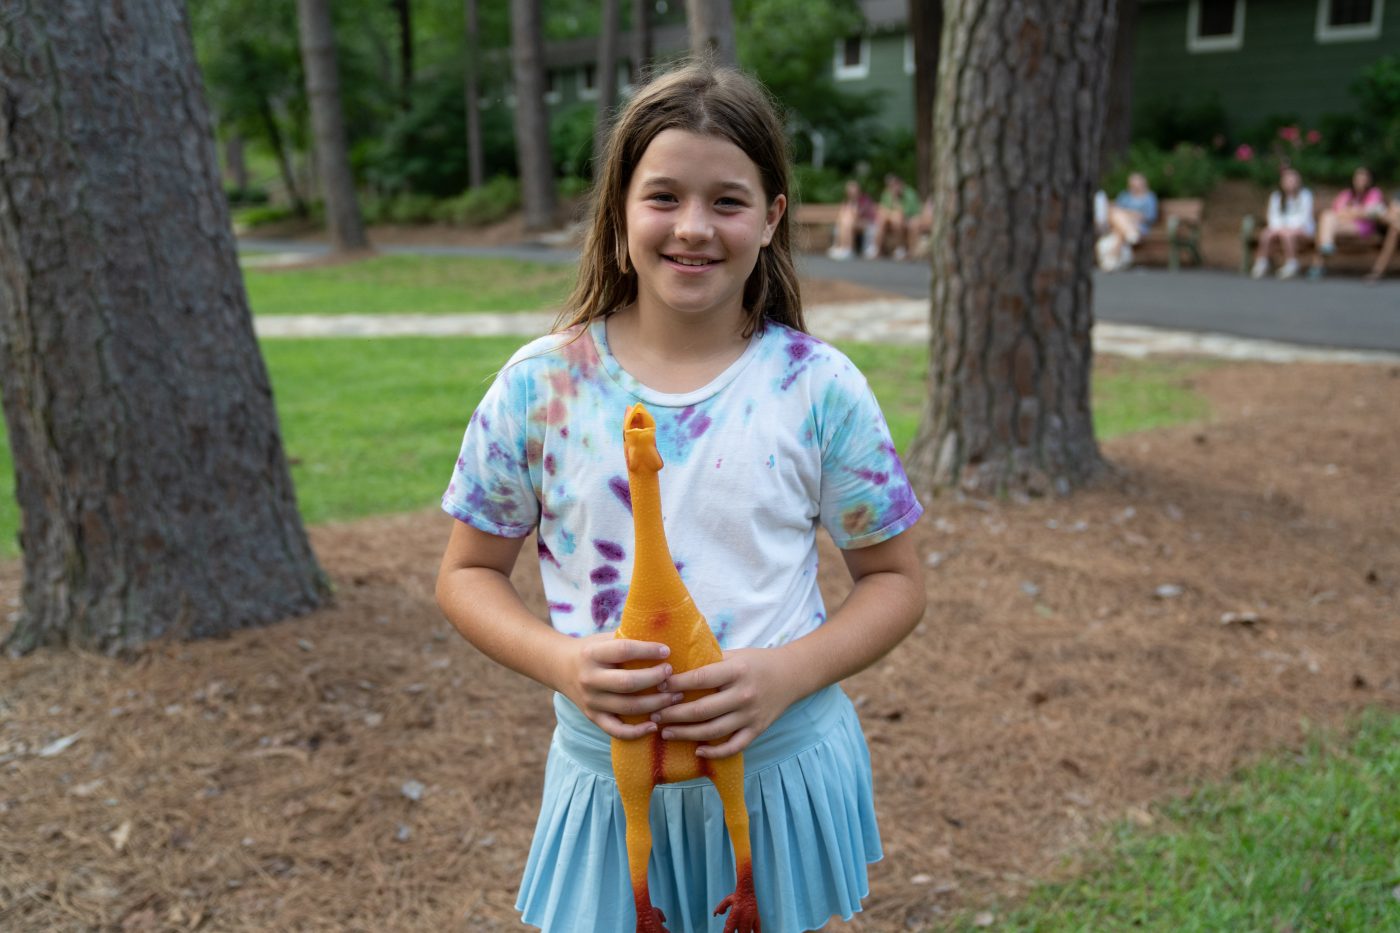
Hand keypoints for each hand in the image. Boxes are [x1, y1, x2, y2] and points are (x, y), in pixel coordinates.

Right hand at [556, 635, 682, 739]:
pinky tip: (654, 726)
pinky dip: (636, 732)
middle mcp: (590, 678)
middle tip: (672, 674)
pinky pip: (616, 730)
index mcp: (593, 654)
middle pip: (628, 682)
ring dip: (656, 704)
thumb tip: (664, 633)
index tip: (667, 651)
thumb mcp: (604, 638)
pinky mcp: (593, 717)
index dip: (648, 651)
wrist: (560, 667)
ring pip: (627, 707)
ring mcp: (591, 701)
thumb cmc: (592, 650)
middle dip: (655, 679)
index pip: (624, 650)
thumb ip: (628, 638)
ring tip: (675, 696)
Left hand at [651, 648, 797, 758]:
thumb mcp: (733, 655)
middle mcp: (743, 695)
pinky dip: (714, 751)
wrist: (792, 675)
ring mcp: (750, 715)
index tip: (657, 686)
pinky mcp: (757, 730)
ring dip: (685, 734)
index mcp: (736, 671)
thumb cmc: (755, 662)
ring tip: (665, 732)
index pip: (699, 679)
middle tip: (654, 714)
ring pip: (712, 731)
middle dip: (672, 714)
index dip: (675, 685)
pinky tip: (697, 749)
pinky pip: (733, 746)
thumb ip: (708, 661)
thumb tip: (672, 665)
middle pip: (701, 710)